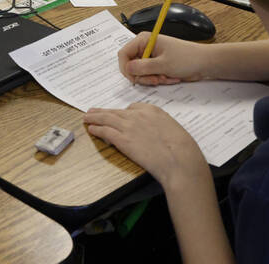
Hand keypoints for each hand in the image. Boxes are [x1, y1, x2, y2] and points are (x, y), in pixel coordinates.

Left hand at [83, 103, 207, 185]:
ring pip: (106, 119)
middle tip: (92, 111)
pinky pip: (105, 131)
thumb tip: (153, 131)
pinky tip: (92, 129)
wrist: (180, 160)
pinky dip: (97, 129)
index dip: (122, 113)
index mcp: (152, 110)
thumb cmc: (182, 148)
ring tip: (86, 118)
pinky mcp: (123, 140)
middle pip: (115, 112)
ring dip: (94, 118)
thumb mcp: (172, 128)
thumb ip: (159, 125)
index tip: (117, 115)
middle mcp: (137, 115)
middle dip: (102, 112)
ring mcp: (128, 127)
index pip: (131, 108)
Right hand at [117, 33, 209, 85]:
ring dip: (152, 79)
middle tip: (156, 79)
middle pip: (131, 65)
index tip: (134, 78)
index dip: (126, 68)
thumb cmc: (187, 58)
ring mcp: (150, 56)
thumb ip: (142, 68)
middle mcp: (145, 47)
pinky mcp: (156, 65)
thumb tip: (127, 70)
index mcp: (144, 40)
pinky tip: (169, 77)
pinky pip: (149, 75)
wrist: (204, 63)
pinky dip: (158, 79)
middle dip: (143, 76)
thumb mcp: (163, 64)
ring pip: (140, 73)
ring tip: (165, 78)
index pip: (124, 54)